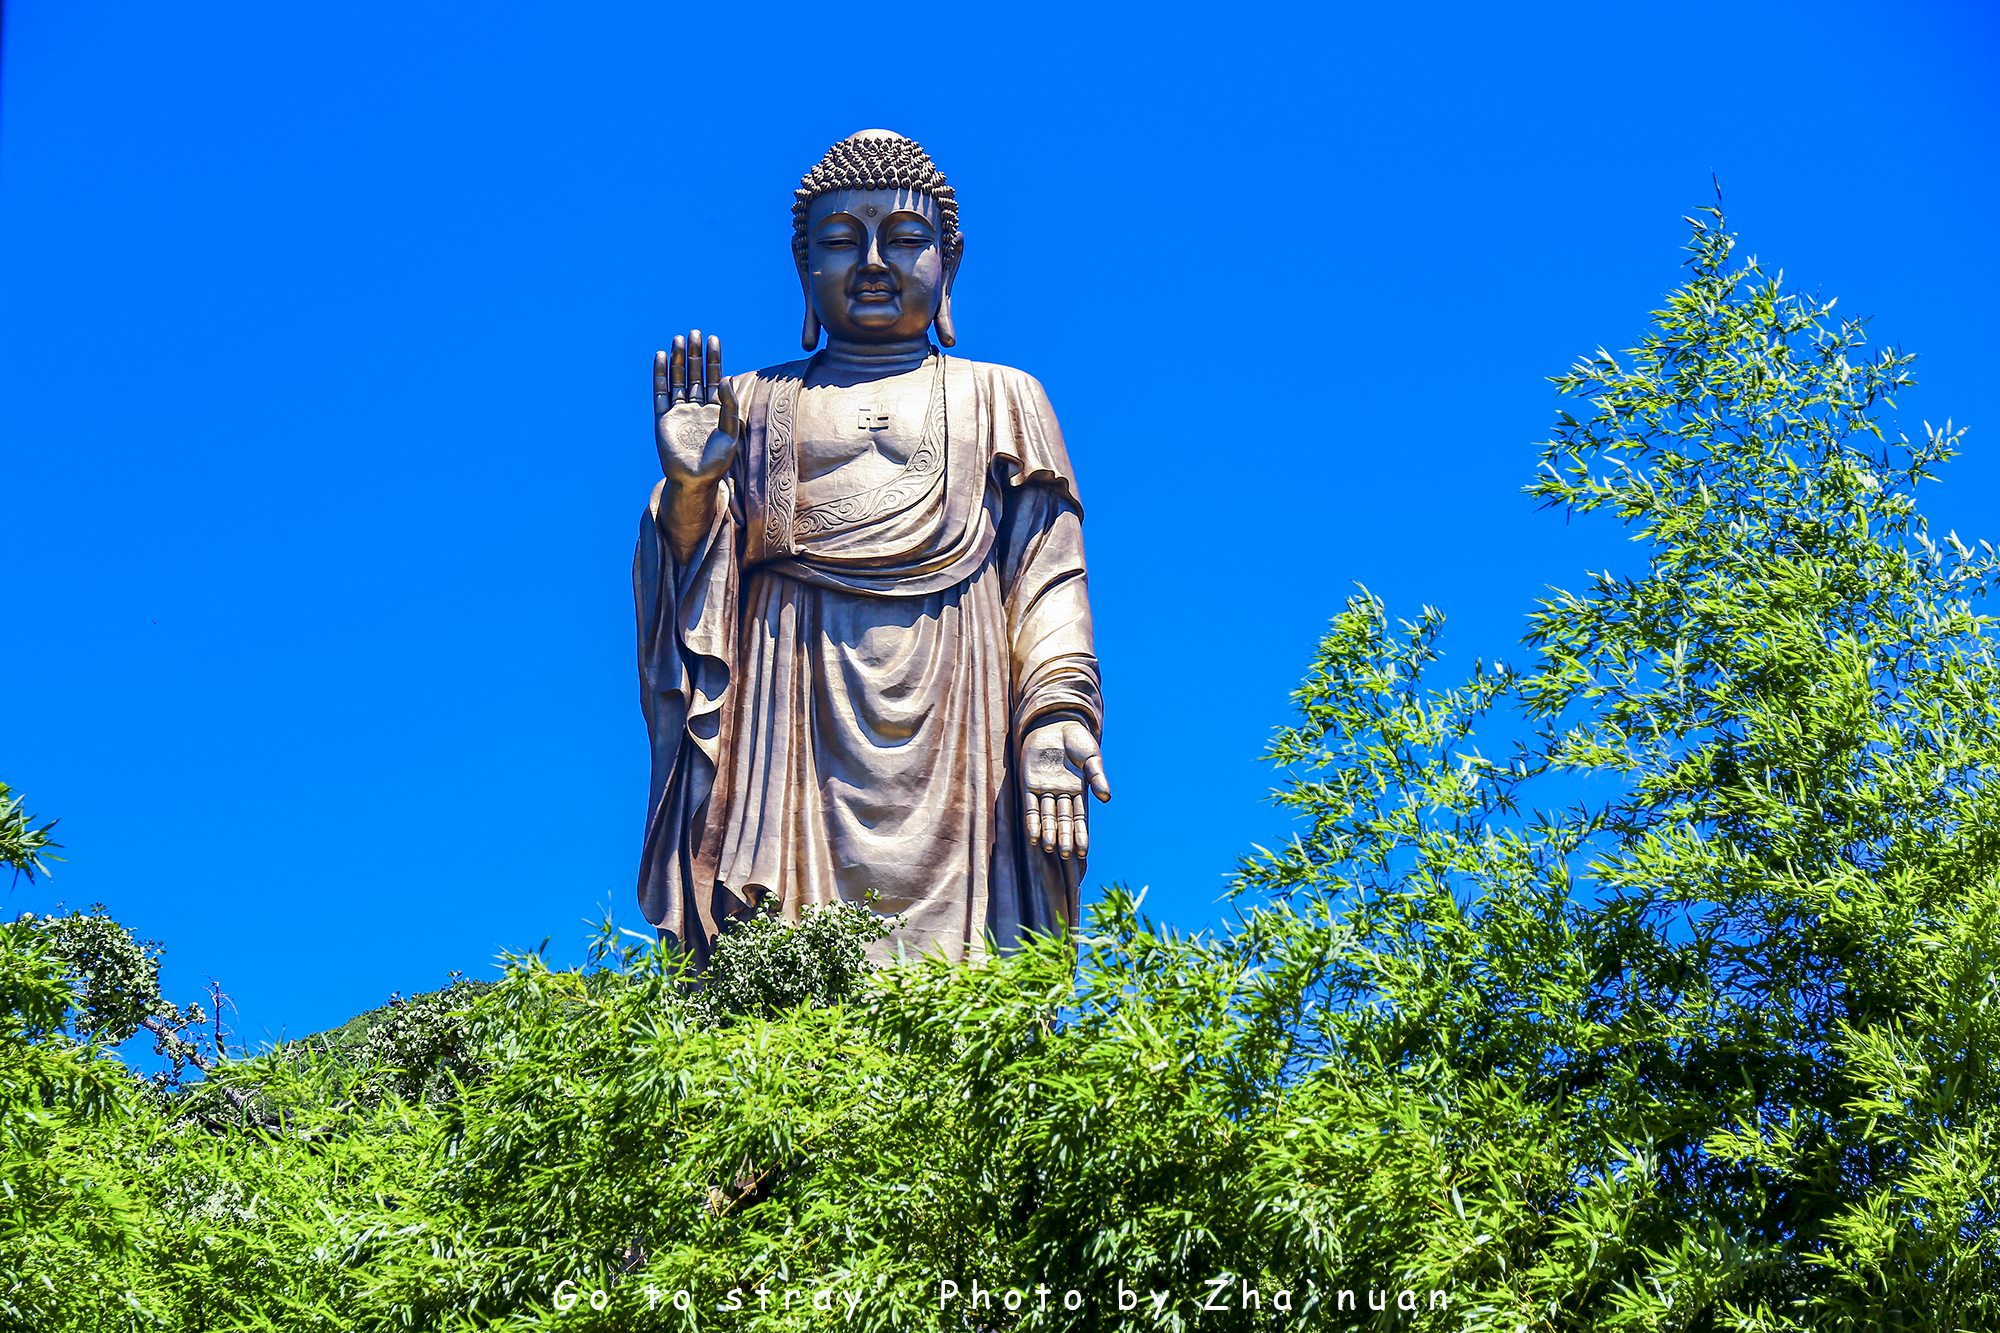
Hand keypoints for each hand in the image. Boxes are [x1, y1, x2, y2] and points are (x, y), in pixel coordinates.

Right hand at [654, 329, 739, 488]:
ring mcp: (679, 412)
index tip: (713, 339)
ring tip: (678, 339)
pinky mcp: (663, 418)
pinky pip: (661, 392)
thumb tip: (725, 379)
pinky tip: (661, 357)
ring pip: (677, 379)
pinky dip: (660, 375)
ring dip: (677, 359)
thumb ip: (729, 406)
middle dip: (694, 354)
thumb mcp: (731, 433)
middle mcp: (697, 408)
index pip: (714, 377)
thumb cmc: (717, 462)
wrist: (695, 481)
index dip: (714, 359)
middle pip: (694, 374)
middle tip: (694, 332)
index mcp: (715, 410)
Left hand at [1020, 719, 1110, 858]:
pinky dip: (1032, 820)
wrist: (1055, 722)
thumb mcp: (1091, 758)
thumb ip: (1097, 777)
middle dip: (1064, 837)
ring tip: (1048, 848)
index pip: (1079, 817)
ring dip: (1047, 832)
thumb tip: (1106, 798)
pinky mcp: (1029, 783)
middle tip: (1065, 855)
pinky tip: (1033, 835)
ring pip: (1046, 816)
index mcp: (1078, 790)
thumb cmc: (1077, 740)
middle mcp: (1061, 793)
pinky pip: (1030, 806)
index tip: (1084, 852)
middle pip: (1063, 820)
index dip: (1081, 834)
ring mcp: (1044, 789)